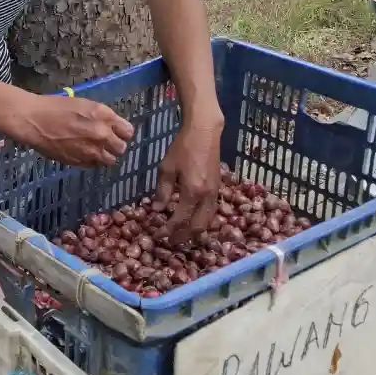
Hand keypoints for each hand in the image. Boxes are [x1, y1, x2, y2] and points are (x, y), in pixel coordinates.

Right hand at [9, 94, 133, 166]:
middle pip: (121, 148)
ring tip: (93, 149)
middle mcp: (101, 134)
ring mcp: (90, 150)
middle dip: (114, 145)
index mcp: (103, 115)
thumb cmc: (55, 106)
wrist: (33, 120)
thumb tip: (111, 128)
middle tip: (104, 142)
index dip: (122, 132)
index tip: (116, 133)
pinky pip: (94, 165)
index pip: (128, 131)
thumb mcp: (83, 104)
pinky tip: (82, 152)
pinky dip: (91, 161)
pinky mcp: (79, 161)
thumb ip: (101, 117)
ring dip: (104, 155)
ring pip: (110, 160)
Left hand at [157, 113, 223, 243]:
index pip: (180, 220)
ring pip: (207, 221)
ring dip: (194, 231)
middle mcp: (207, 197)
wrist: (205, 132)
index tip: (158, 234)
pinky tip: (192, 219)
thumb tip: (157, 210)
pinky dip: (201, 220)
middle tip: (170, 241)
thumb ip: (162, 191)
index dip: (168, 230)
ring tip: (181, 234)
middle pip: (197, 226)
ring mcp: (215, 193)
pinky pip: (211, 212)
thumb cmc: (182, 148)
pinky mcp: (218, 189)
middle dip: (183, 237)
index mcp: (193, 192)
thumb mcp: (166, 168)